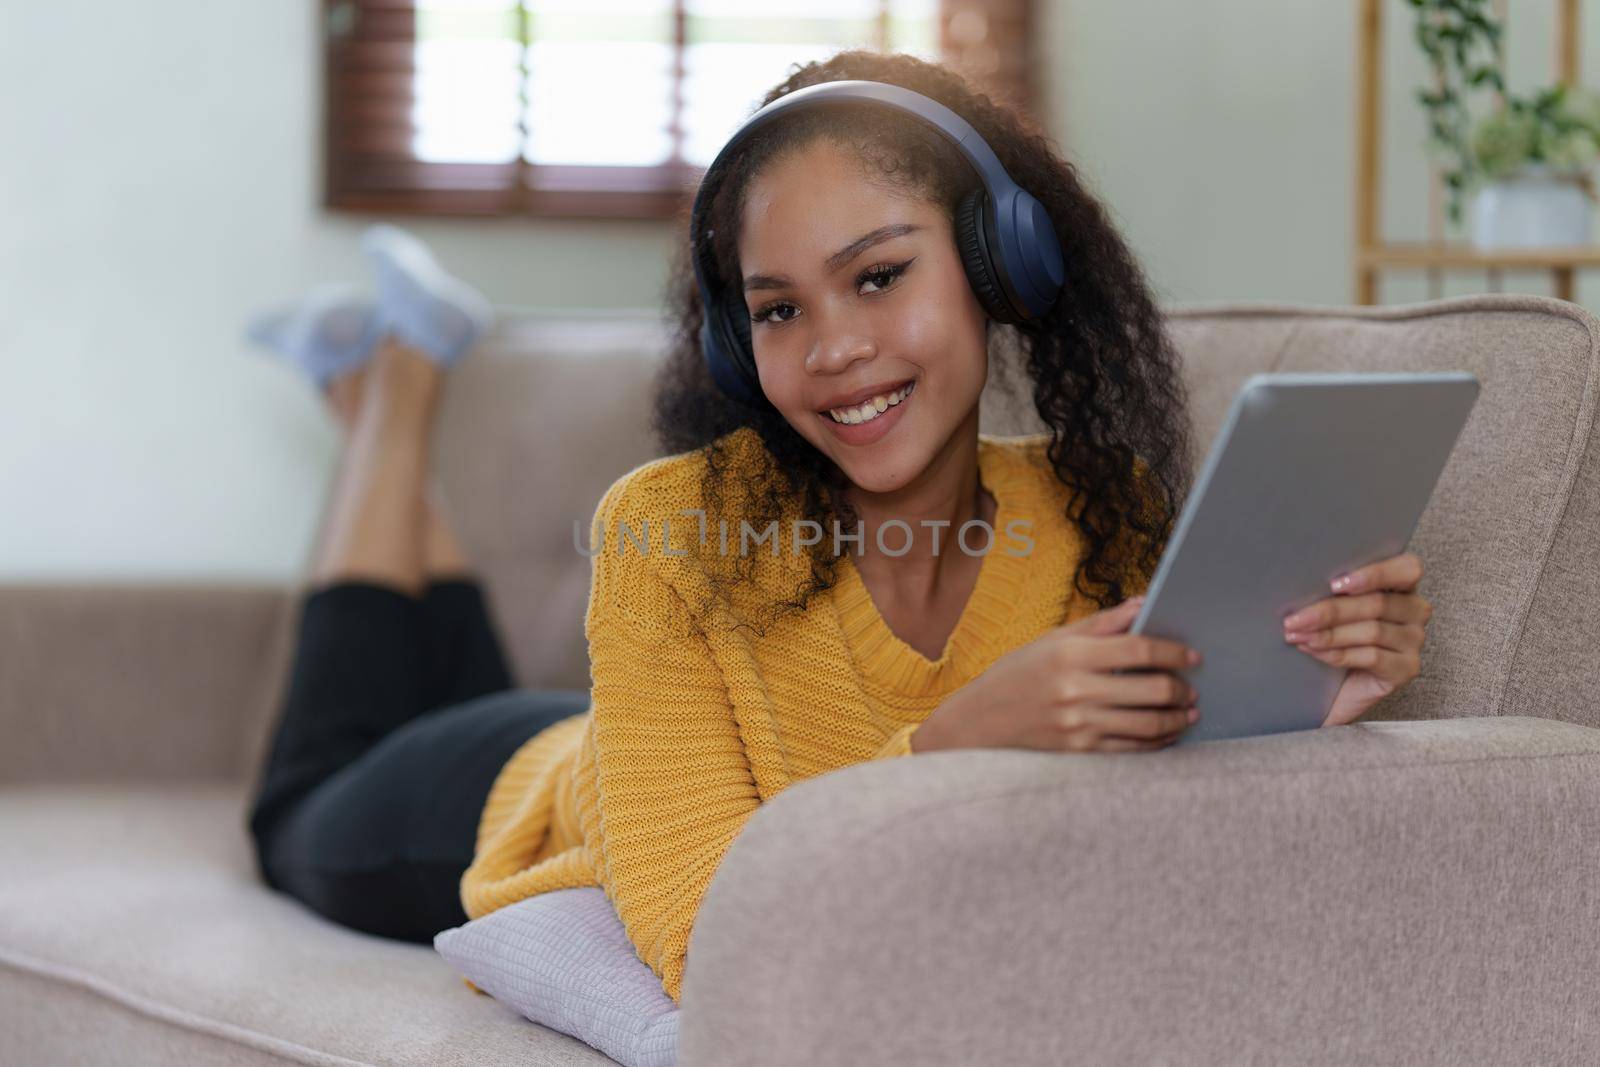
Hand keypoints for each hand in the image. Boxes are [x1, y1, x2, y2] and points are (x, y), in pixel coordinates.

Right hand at [911, 595, 1200, 753]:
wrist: (980, 721)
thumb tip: (1143, 604)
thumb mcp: (1053, 640)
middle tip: (1192, 688)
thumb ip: (1101, 624)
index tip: (1193, 656)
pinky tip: (1167, 733)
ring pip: (1148, 724)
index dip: (1173, 651)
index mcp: (1070, 654)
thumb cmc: (1018, 674)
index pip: (1138, 648)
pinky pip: (1132, 749)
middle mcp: (1076, 690)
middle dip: (1182, 690)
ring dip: (1177, 718)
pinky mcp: (1080, 750)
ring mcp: (1078, 724)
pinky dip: (1158, 741)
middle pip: (1151, 689)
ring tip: (1188, 711)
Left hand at [1282, 551, 1431, 728]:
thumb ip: (1334, 592)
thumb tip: (1304, 582)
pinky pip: (1372, 657)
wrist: (1335, 689)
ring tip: (1296, 636)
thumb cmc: (1333, 638)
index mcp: (1402, 585)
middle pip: (1377, 604)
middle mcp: (1415, 611)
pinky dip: (1337, 653)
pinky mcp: (1407, 668)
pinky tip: (1313, 651)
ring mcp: (1414, 641)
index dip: (1374, 574)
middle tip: (1294, 619)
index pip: (1407, 569)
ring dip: (1328, 634)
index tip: (1334, 585)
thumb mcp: (1334, 608)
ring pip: (1372, 631)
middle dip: (1330, 611)